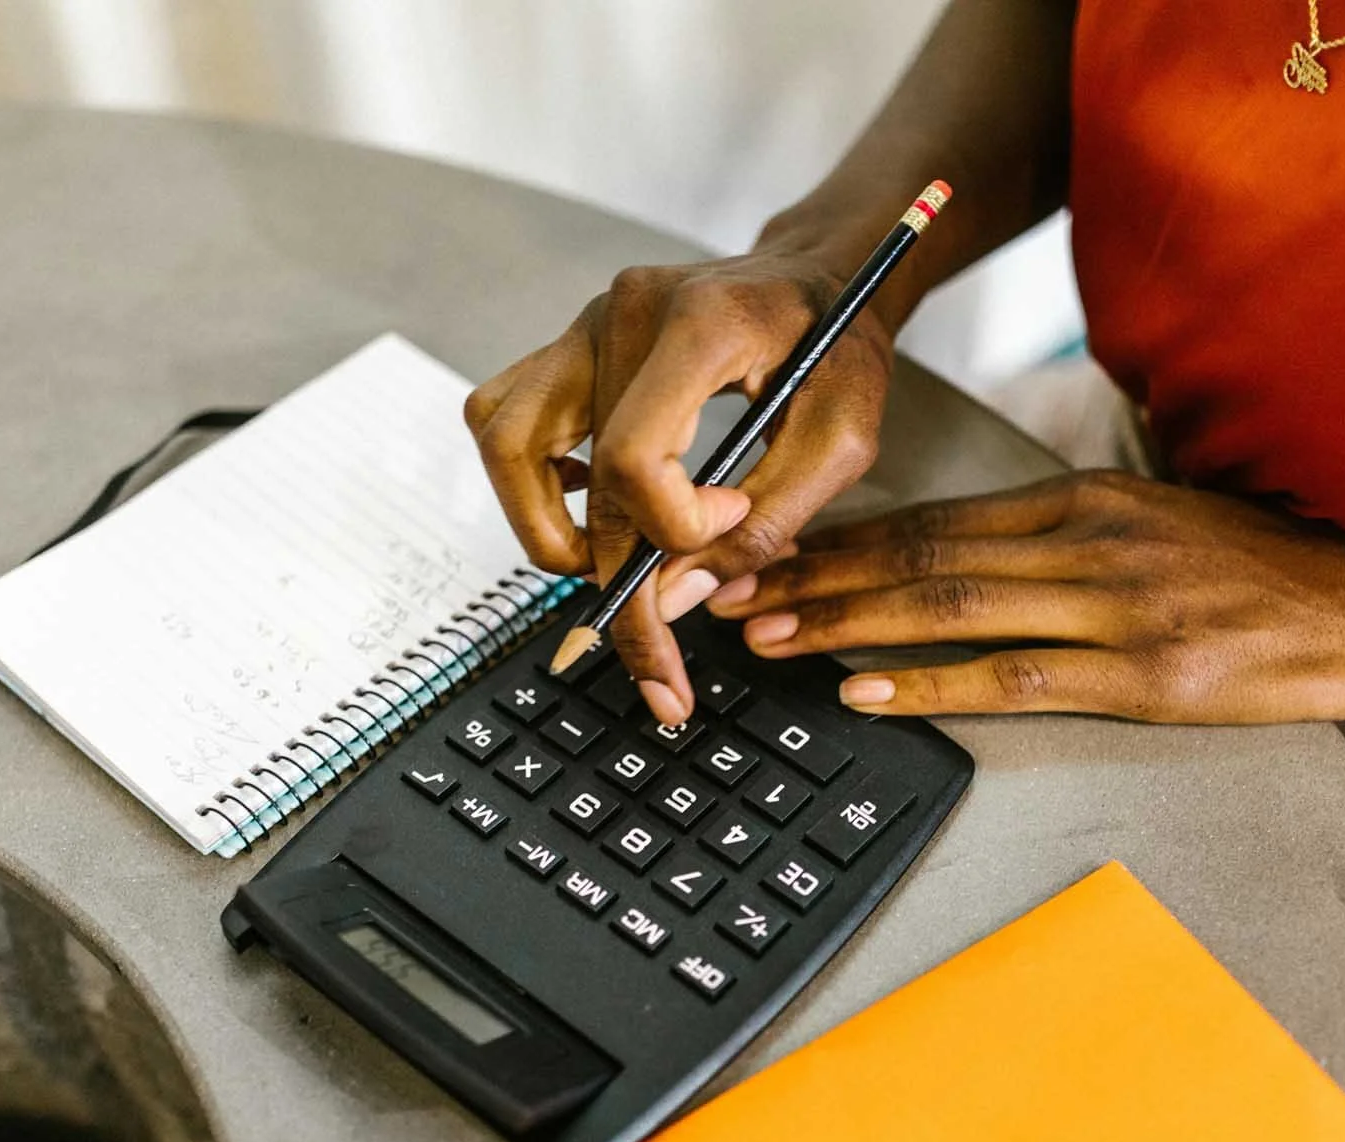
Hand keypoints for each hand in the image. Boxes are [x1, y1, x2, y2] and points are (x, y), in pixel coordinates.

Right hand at [463, 250, 892, 723]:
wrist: (819, 275)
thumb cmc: (837, 346)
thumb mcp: (842, 440)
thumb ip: (767, 523)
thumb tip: (676, 600)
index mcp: (699, 326)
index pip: (634, 456)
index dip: (671, 525)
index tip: (727, 524)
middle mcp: (623, 314)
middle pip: (583, 477)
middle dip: (619, 588)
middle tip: (658, 665)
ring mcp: (584, 324)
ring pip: (506, 443)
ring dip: (544, 529)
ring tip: (605, 575)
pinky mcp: (568, 344)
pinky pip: (502, 418)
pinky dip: (529, 480)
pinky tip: (588, 505)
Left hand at [706, 471, 1344, 721]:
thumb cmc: (1260, 570)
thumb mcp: (1156, 518)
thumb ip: (1063, 530)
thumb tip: (964, 551)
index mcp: (1085, 499)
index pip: (934, 517)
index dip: (840, 539)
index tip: (768, 555)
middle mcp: (1090, 541)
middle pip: (922, 557)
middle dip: (814, 578)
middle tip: (730, 596)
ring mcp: (1117, 608)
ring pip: (952, 609)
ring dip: (847, 626)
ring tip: (770, 640)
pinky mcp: (1146, 678)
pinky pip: (1017, 679)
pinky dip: (932, 685)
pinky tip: (867, 692)